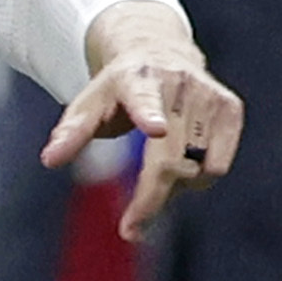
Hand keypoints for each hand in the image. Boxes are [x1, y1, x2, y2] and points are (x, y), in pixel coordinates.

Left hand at [46, 1, 247, 239]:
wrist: (158, 50)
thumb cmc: (116, 90)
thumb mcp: (88, 105)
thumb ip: (71, 133)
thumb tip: (49, 160)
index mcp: (137, 79)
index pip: (143, 99)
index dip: (148, 115)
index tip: (155, 130)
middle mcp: (178, 82)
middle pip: (169, 160)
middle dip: (150, 200)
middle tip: (131, 230)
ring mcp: (209, 94)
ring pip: (198, 169)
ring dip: (175, 187)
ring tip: (156, 169)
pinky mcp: (231, 108)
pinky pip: (217, 166)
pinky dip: (198, 177)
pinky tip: (183, 162)